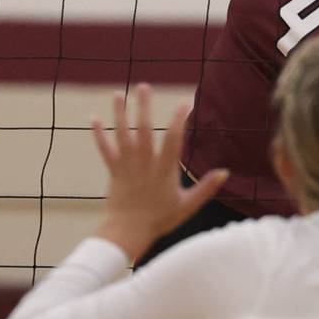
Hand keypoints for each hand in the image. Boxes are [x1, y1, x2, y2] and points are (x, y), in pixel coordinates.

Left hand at [91, 84, 228, 262]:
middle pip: (144, 130)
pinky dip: (99, 135)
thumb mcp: (188, 205)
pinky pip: (105, 150)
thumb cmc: (161, 219)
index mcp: (164, 170)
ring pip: (123, 135)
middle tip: (144, 86)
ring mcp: (127, 166)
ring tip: (118, 94)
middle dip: (144, 106)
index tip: (184, 103)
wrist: (129, 232)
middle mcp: (145, 163)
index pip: (173, 139)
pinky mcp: (114, 172)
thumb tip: (225, 172)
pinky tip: (94, 119)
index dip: (179, 120)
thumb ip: (206, 187)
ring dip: (120, 114)